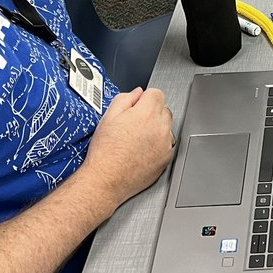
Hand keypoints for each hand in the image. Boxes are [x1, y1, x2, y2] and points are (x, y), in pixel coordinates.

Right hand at [80, 87, 174, 207]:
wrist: (107, 179)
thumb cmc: (105, 151)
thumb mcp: (108, 117)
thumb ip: (125, 99)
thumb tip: (137, 93)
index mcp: (147, 113)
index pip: (157, 93)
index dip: (145, 98)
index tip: (137, 106)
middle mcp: (161, 127)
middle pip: (163, 110)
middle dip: (151, 113)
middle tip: (133, 125)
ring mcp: (166, 144)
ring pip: (166, 128)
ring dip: (156, 129)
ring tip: (136, 140)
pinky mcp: (167, 159)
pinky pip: (167, 145)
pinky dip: (158, 145)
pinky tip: (141, 151)